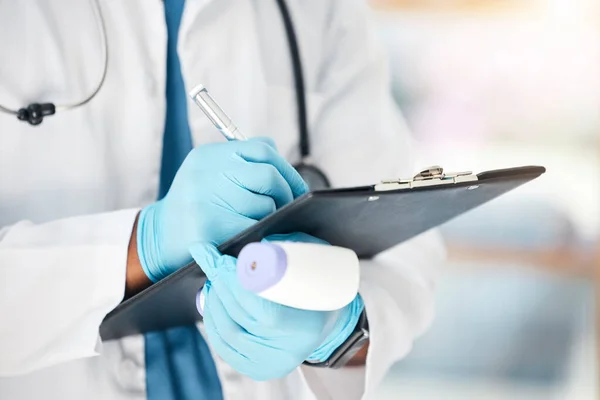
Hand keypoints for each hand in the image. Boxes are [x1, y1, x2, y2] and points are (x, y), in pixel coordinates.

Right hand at [136, 138, 307, 281]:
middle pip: (269, 175)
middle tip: (285, 207)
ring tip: (254, 222)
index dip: (287, 170)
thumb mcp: (209, 174)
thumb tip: (284, 168)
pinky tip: (246, 234)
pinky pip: (253, 226)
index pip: (263, 149)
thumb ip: (242, 164)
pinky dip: (258, 233)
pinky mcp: (209, 226)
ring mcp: (206, 198)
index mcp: (209, 155)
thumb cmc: (194, 207)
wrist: (157, 238)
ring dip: (269, 217)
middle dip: (285, 194)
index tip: (296, 187)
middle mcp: (207, 171)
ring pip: (265, 204)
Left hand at [192, 233, 364, 380]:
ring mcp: (270, 364)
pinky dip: (212, 318)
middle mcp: (289, 352)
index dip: (240, 286)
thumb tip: (252, 247)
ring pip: (227, 331)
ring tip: (214, 276)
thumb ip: (287, 249)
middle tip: (214, 260)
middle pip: (241, 319)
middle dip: (222, 285)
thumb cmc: (320, 285)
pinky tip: (213, 299)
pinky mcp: (255, 368)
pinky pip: (223, 344)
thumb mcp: (316, 260)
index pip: (266, 313)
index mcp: (308, 327)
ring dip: (214, 299)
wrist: (326, 322)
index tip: (227, 260)